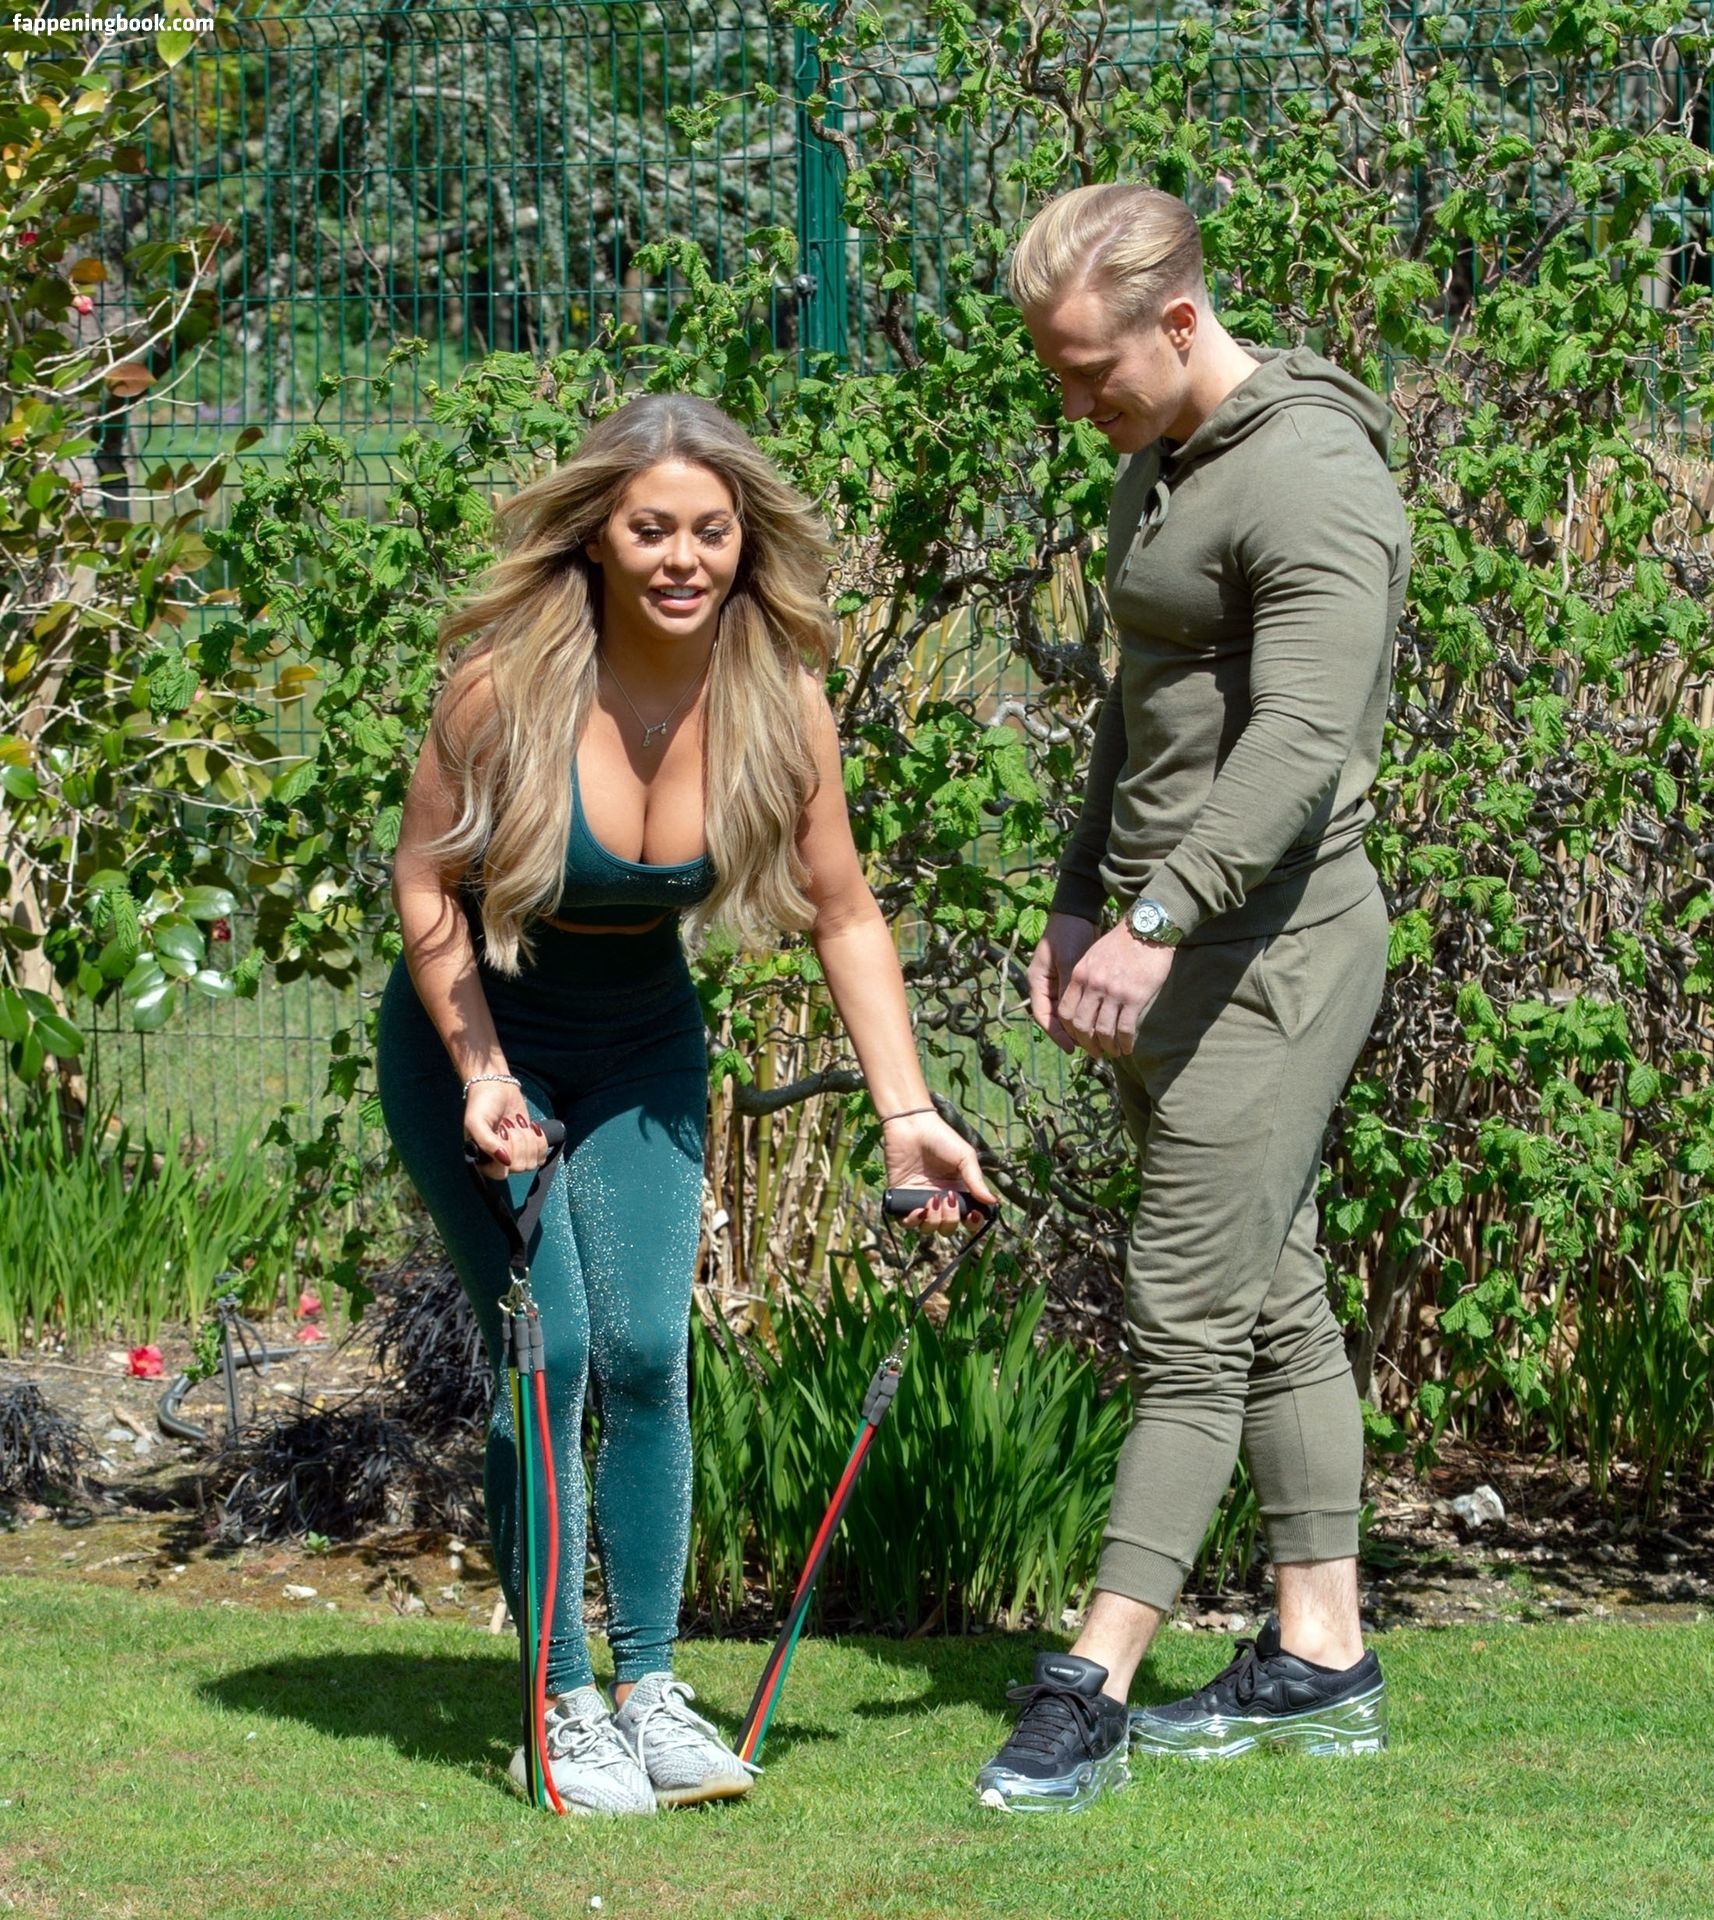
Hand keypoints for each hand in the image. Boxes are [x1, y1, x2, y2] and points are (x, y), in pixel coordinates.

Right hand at [464, 1079, 546, 1179]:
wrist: (496, 1085)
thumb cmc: (481, 1103)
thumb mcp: (476, 1121)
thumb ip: (486, 1142)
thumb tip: (506, 1161)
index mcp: (481, 1159)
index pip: (501, 1173)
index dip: (506, 1154)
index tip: (501, 1134)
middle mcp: (498, 1160)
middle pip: (520, 1167)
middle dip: (518, 1143)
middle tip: (509, 1125)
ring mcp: (515, 1153)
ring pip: (532, 1162)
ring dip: (528, 1140)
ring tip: (517, 1125)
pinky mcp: (529, 1145)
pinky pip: (541, 1154)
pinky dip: (540, 1140)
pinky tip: (530, 1127)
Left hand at [880, 1110, 1000, 1232]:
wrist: (911, 1126)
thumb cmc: (941, 1137)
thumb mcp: (965, 1157)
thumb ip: (977, 1181)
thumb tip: (993, 1203)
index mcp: (959, 1192)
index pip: (968, 1217)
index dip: (972, 1222)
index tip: (972, 1215)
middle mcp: (941, 1200)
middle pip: (948, 1228)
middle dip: (950, 1220)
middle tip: (948, 1199)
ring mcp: (920, 1200)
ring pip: (929, 1229)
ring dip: (933, 1221)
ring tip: (932, 1200)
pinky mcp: (901, 1199)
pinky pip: (907, 1223)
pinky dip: (913, 1222)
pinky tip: (918, 1210)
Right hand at [1026, 912, 1100, 1053]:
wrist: (1078, 912)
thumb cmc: (1069, 934)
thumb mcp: (1068, 962)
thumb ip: (1069, 988)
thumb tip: (1074, 1017)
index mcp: (1037, 981)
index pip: (1043, 1016)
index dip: (1056, 1034)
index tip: (1072, 1048)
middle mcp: (1045, 985)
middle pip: (1055, 1017)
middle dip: (1071, 1034)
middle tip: (1090, 1048)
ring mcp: (1058, 982)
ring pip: (1067, 1012)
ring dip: (1080, 1024)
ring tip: (1097, 1039)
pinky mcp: (1072, 979)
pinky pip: (1078, 1002)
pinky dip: (1087, 1012)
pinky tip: (1100, 1021)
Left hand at [1058, 923, 1175, 1056]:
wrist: (1147, 929)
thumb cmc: (1121, 943)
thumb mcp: (1093, 956)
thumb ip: (1085, 978)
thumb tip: (1083, 1002)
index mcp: (1080, 975)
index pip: (1065, 1012)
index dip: (1070, 1030)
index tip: (1078, 1038)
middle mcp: (1093, 986)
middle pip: (1082, 1025)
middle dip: (1087, 1044)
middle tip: (1096, 1052)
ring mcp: (1114, 993)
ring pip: (1103, 1031)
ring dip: (1108, 1047)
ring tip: (1113, 1053)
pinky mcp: (1134, 998)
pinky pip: (1125, 1028)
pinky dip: (1125, 1042)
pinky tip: (1128, 1048)